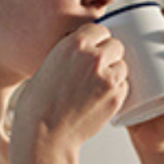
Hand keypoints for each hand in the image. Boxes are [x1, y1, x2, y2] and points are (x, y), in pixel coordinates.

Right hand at [11, 23, 128, 161]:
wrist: (45, 134)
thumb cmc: (39, 104)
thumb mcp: (48, 65)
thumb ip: (70, 53)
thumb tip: (87, 48)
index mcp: (74, 44)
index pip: (100, 29)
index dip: (97, 40)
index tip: (93, 49)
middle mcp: (93, 58)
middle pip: (116, 46)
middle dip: (109, 56)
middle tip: (97, 70)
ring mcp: (107, 78)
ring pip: (122, 67)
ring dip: (114, 74)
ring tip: (95, 87)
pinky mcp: (115, 97)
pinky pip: (124, 87)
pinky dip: (116, 92)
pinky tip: (99, 99)